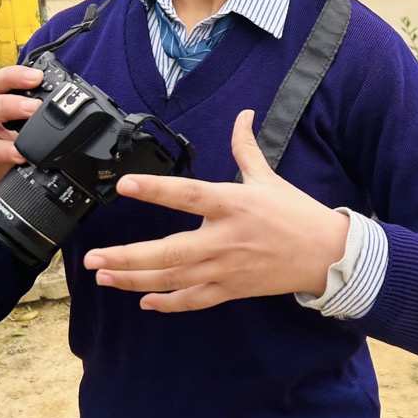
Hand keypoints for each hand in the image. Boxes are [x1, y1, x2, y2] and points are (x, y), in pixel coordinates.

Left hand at [84, 110, 349, 311]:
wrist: (325, 255)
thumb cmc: (295, 214)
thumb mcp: (269, 177)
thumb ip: (245, 147)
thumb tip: (243, 115)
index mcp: (233, 203)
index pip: (187, 194)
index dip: (156, 190)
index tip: (125, 185)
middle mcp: (225, 238)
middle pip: (168, 252)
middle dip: (127, 257)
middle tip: (93, 258)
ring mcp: (225, 269)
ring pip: (173, 279)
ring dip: (135, 279)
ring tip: (103, 277)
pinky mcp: (230, 290)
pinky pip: (192, 300)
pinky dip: (167, 302)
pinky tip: (143, 300)